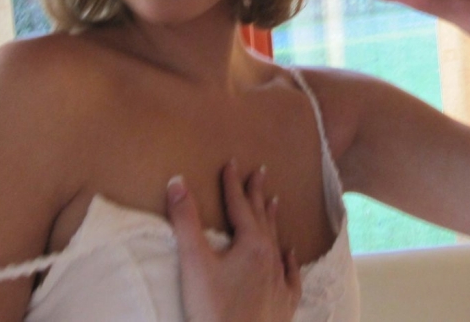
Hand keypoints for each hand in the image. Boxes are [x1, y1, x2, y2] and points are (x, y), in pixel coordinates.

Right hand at [167, 162, 301, 321]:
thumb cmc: (212, 309)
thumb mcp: (194, 262)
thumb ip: (185, 220)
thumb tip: (177, 181)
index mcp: (251, 244)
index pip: (239, 205)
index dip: (233, 183)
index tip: (232, 163)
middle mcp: (271, 258)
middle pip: (262, 218)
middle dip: (257, 194)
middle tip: (260, 172)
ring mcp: (280, 281)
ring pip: (277, 242)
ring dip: (272, 220)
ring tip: (274, 201)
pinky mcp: (285, 304)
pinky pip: (291, 276)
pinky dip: (290, 261)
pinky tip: (291, 254)